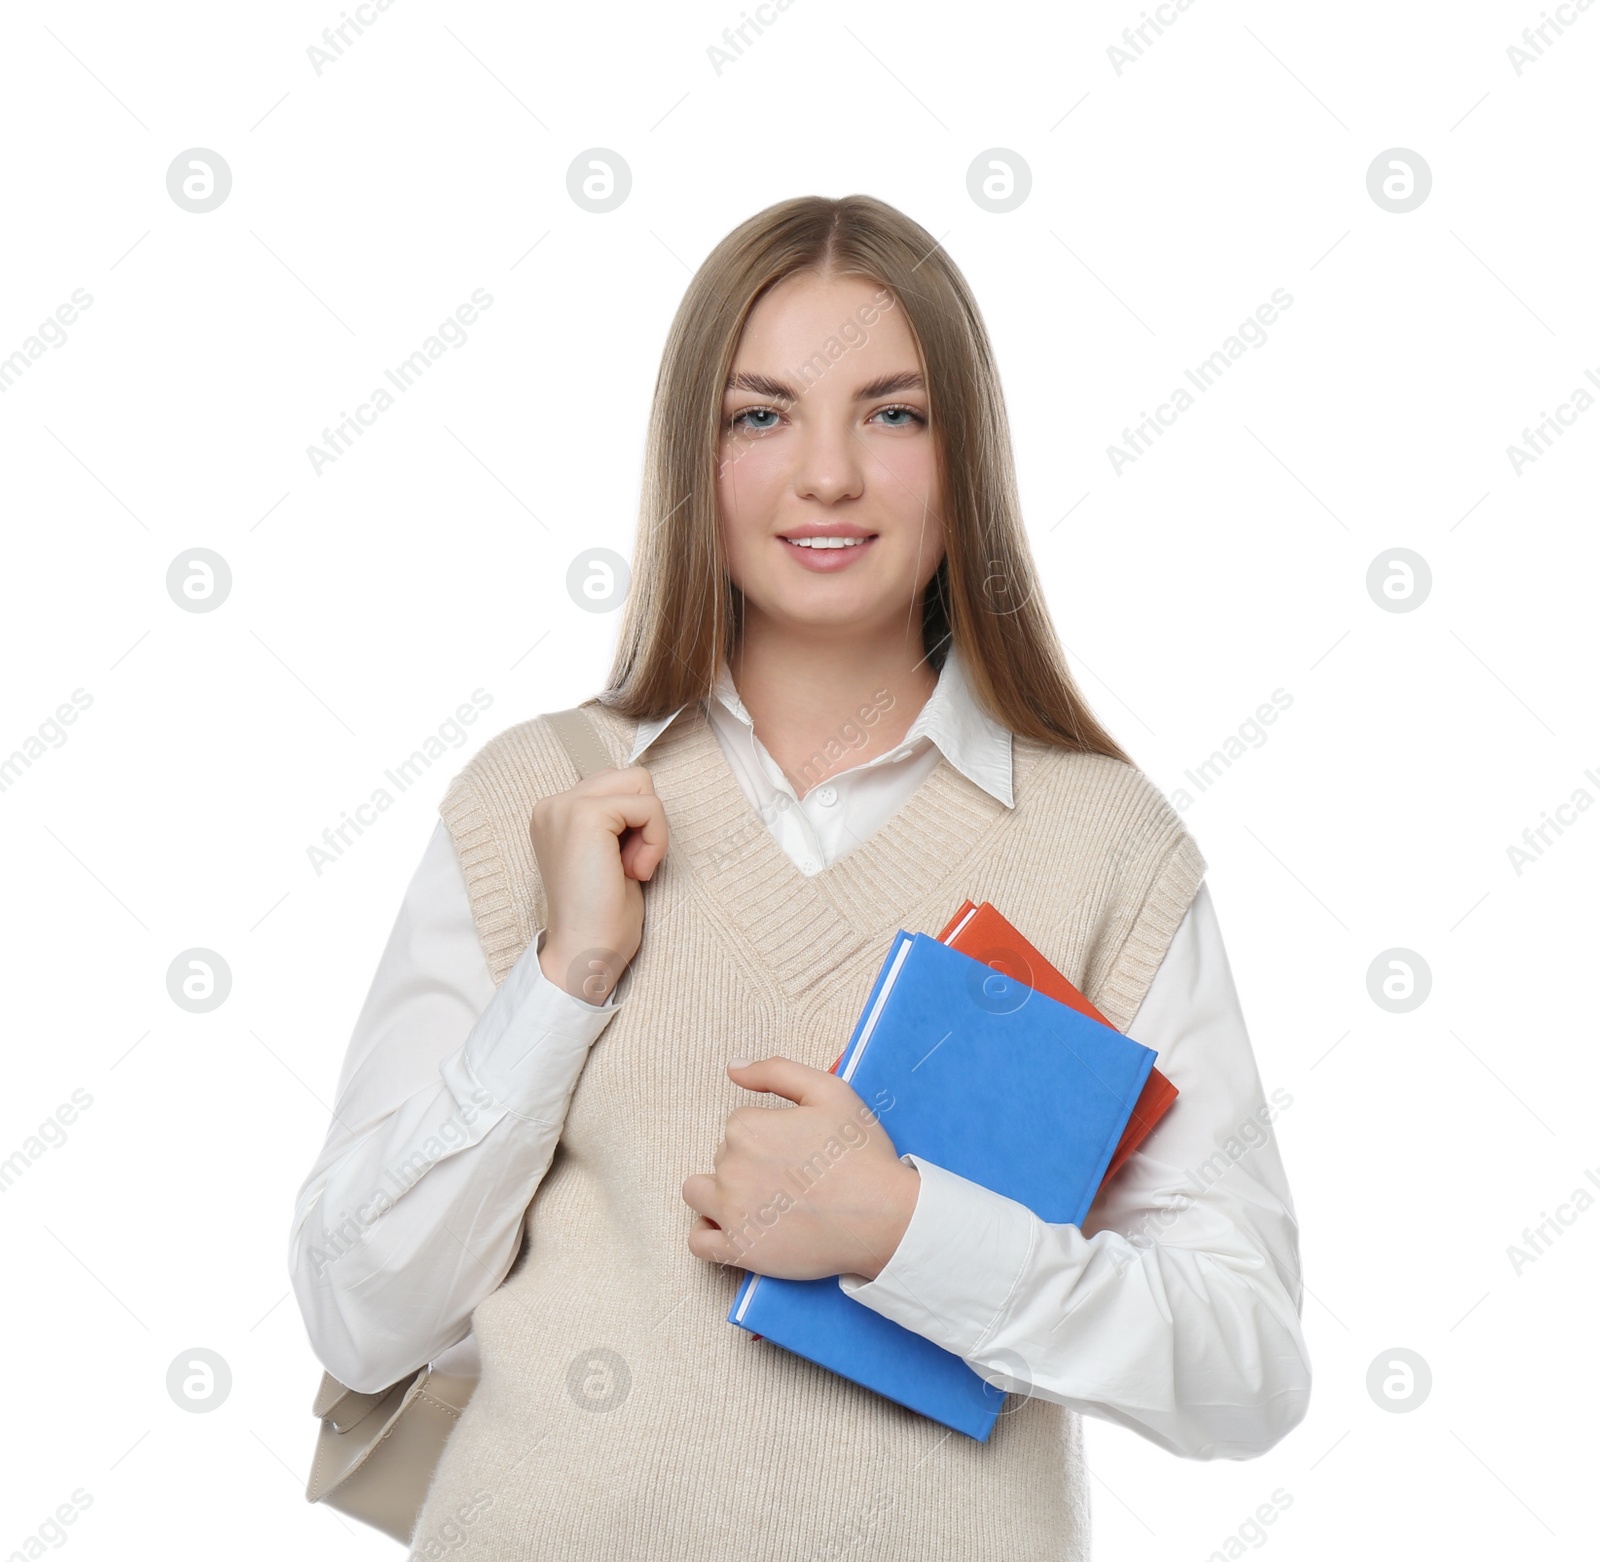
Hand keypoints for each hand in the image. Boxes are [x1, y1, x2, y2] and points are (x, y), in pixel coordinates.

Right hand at [530, 765, 667, 1003]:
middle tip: (629, 865)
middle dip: (645, 819)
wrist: (585, 952)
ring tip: (630, 868)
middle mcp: (553, 804)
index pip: (616, 784)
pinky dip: (655, 839)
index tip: (624, 864)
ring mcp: (565, 807)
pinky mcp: (585, 815)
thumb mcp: (609, 854)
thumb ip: (616, 819)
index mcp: (556, 813)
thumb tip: (645, 795)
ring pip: (641, 784)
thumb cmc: (602, 916)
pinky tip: (635, 872)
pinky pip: (648, 806)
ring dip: (651, 829)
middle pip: (631, 777)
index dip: (635, 822)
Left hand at [683, 1056, 918, 1281]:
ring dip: (720, 1193)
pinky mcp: (738, 1250)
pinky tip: (736, 1227)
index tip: (799, 1148)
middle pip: (723, 1157)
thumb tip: (733, 1069)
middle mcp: (729, 1168)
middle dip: (751, 1162)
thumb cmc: (858, 1153)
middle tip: (793, 1177)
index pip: (739, 1124)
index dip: (770, 1133)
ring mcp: (730, 1213)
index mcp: (746, 1127)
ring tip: (760, 1200)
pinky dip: (710, 1233)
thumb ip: (775, 1071)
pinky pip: (698, 1241)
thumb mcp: (828, 1090)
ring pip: (699, 1193)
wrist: (883, 1217)